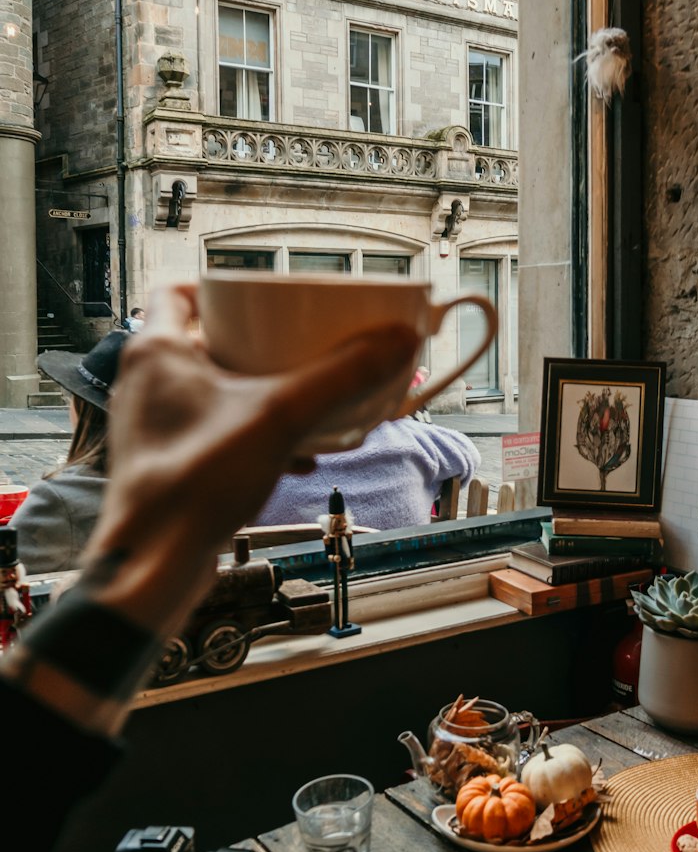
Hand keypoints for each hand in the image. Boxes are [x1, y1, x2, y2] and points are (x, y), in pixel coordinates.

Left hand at [81, 285, 420, 637]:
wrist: (154, 566)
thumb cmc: (189, 489)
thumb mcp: (281, 419)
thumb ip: (342, 377)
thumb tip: (397, 342)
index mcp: (156, 353)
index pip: (175, 290)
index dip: (218, 286)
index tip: (260, 295)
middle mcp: (147, 385)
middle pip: (205, 341)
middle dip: (258, 346)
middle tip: (297, 348)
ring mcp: (155, 427)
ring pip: (214, 392)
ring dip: (261, 394)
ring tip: (305, 404)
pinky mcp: (169, 464)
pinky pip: (217, 433)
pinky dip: (254, 435)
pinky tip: (295, 455)